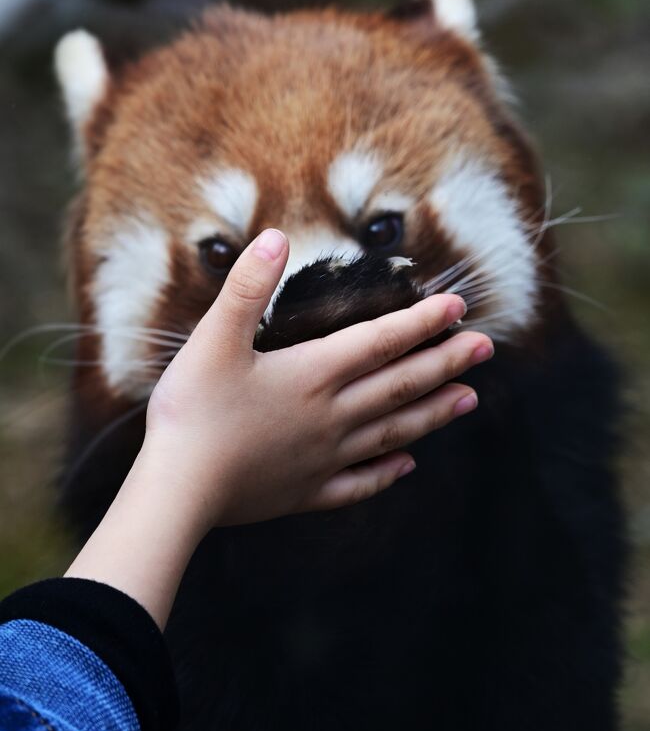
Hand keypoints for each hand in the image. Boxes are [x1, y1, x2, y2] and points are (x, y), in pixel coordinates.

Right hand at [66, 228, 492, 628]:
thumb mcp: (213, 340)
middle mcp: (331, 416)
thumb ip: (246, 288)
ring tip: (469, 399)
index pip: (381, 341)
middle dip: (446, 362)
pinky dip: (388, 473)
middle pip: (401, 384)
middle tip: (487, 348)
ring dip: (434, 413)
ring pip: (394, 431)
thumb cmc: (192, 412)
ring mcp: (325, 458)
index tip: (458, 304)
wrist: (179, 490)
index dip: (422, 321)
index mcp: (313, 375)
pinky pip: (361, 483)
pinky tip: (408, 466)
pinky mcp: (308, 492)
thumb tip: (275, 238)